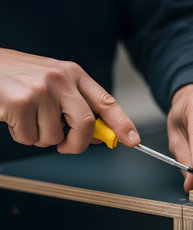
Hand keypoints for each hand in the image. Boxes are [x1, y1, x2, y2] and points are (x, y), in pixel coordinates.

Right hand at [0, 48, 139, 152]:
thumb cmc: (19, 78)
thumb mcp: (53, 84)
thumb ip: (76, 106)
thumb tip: (98, 136)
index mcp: (73, 73)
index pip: (106, 101)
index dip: (122, 123)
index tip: (133, 140)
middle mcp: (60, 78)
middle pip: (86, 123)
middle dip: (78, 144)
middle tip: (66, 148)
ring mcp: (40, 89)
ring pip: (55, 136)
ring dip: (42, 138)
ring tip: (28, 119)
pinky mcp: (20, 102)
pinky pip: (31, 138)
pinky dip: (23, 136)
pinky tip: (14, 118)